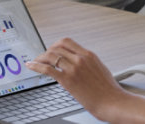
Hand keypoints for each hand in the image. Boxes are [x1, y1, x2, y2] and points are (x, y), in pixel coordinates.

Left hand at [26, 38, 144, 123]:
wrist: (113, 103)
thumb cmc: (108, 90)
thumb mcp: (100, 69)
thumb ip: (87, 63)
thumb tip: (78, 61)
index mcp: (88, 55)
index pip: (66, 41)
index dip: (55, 45)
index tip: (51, 49)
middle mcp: (80, 58)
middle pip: (56, 47)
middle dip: (46, 51)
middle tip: (41, 57)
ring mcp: (73, 68)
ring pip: (50, 55)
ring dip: (40, 58)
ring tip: (36, 62)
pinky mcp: (68, 80)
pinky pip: (47, 69)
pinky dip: (36, 66)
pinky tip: (31, 66)